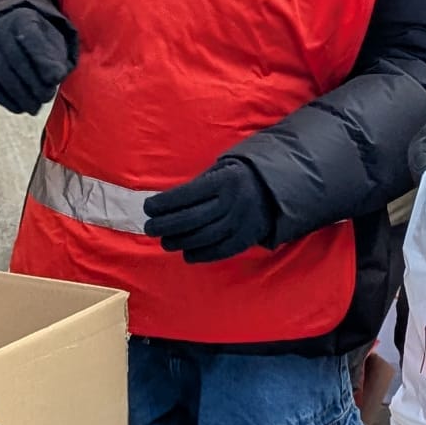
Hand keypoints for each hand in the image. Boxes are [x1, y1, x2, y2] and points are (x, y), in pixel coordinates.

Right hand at [0, 6, 75, 114]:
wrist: (9, 36)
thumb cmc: (40, 41)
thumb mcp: (53, 41)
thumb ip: (57, 56)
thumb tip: (56, 77)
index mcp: (22, 19)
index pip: (31, 37)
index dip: (44, 59)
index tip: (57, 78)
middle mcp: (0, 31)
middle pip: (15, 58)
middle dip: (33, 81)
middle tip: (47, 96)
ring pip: (1, 73)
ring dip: (20, 94)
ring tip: (35, 107)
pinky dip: (6, 99)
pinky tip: (20, 108)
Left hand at [142, 159, 275, 262]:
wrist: (278, 189)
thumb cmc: (240, 176)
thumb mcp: (221, 169)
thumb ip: (199, 185)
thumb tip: (166, 204)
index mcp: (224, 180)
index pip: (187, 194)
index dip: (164, 203)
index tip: (148, 207)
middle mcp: (233, 201)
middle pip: (192, 218)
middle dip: (166, 225)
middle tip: (150, 228)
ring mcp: (241, 222)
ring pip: (204, 237)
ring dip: (180, 242)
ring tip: (166, 242)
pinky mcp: (248, 238)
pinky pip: (221, 250)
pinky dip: (202, 255)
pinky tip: (187, 254)